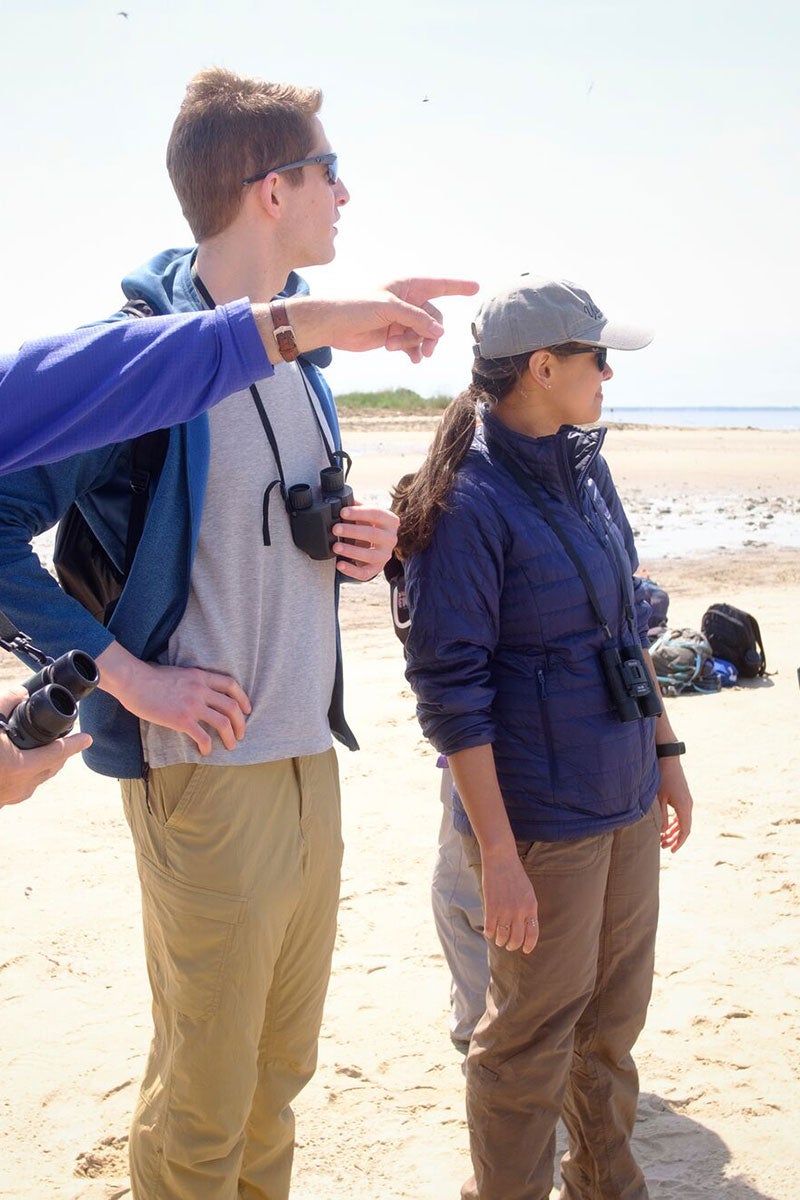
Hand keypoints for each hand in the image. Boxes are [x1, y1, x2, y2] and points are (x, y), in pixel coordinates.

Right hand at [1, 686, 90, 806]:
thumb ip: (4, 703)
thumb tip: (20, 692)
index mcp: (20, 766)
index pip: (58, 752)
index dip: (75, 743)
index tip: (88, 738)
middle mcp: (20, 785)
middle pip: (51, 767)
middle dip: (62, 754)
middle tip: (69, 739)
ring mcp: (10, 797)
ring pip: (38, 779)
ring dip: (46, 764)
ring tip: (48, 751)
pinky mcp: (0, 801)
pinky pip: (23, 786)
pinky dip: (29, 773)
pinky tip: (21, 766)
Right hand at [96, 644, 250, 755]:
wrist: (133, 680)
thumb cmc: (149, 677)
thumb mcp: (179, 673)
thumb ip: (192, 682)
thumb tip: (198, 693)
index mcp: (200, 676)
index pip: (231, 685)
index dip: (243, 699)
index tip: (247, 710)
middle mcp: (201, 690)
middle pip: (232, 707)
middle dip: (241, 723)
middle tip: (241, 734)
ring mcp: (192, 705)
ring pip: (223, 723)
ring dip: (230, 737)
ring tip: (231, 746)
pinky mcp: (182, 720)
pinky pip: (203, 736)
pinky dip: (208, 747)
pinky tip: (205, 752)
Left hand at [284, 277, 478, 363]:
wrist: (332, 325)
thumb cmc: (356, 307)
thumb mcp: (389, 309)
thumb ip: (417, 319)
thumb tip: (440, 332)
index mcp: (407, 286)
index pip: (438, 285)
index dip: (457, 287)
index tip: (476, 287)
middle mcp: (407, 301)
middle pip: (434, 318)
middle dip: (428, 333)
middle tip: (425, 348)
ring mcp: (401, 320)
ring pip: (423, 334)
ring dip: (414, 343)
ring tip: (396, 348)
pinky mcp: (393, 336)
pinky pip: (413, 345)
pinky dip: (413, 352)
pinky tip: (412, 359)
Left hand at [332, 501, 398, 580]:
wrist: (375, 545)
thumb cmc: (368, 525)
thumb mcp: (365, 514)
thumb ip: (356, 505)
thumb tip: (339, 496)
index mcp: (390, 521)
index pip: (376, 514)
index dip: (359, 512)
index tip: (342, 512)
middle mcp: (391, 539)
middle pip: (373, 534)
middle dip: (352, 531)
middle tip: (335, 529)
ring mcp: (385, 556)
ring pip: (370, 555)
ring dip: (351, 550)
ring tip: (335, 546)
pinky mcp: (376, 569)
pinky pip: (365, 573)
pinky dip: (352, 570)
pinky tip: (340, 564)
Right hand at [481, 850, 539, 954]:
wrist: (501, 858)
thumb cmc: (515, 874)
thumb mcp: (528, 891)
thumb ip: (528, 908)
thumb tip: (525, 926)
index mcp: (531, 906)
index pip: (533, 934)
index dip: (529, 945)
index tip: (525, 950)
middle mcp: (519, 911)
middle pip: (517, 938)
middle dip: (513, 945)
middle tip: (509, 945)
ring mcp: (505, 910)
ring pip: (503, 936)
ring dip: (500, 941)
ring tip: (498, 940)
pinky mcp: (491, 907)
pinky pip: (490, 928)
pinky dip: (489, 933)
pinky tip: (488, 932)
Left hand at [657, 755, 692, 851]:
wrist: (669, 760)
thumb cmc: (662, 778)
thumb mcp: (659, 798)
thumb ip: (661, 816)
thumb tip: (662, 831)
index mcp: (684, 807)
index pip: (684, 830)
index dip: (678, 842)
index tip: (672, 850)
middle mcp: (688, 805)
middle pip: (684, 827)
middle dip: (674, 838)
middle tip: (663, 846)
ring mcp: (687, 801)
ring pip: (683, 821)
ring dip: (674, 830)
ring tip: (663, 838)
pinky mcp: (683, 797)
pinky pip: (681, 814)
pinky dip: (675, 822)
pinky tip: (666, 826)